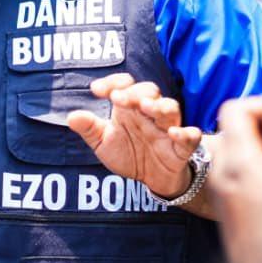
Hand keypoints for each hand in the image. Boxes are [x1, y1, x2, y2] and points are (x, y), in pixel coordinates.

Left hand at [67, 73, 201, 199]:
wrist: (151, 179)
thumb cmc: (128, 153)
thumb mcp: (104, 143)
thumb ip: (90, 129)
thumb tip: (71, 117)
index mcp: (130, 107)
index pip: (125, 84)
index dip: (113, 82)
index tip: (96, 89)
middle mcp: (149, 113)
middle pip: (148, 91)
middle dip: (134, 92)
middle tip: (118, 98)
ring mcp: (167, 127)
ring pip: (170, 108)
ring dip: (159, 105)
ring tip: (145, 107)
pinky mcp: (182, 147)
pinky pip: (190, 136)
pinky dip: (185, 133)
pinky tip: (174, 133)